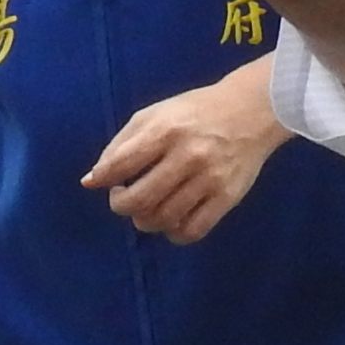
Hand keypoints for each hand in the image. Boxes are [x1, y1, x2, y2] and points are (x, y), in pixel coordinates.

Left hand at [82, 69, 281, 243]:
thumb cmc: (194, 112)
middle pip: (139, 200)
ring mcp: (209, 179)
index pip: (120, 164)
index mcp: (165, 130)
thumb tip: (92, 180)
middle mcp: (187, 155)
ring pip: (163, 219)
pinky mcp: (227, 197)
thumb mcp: (154, 114)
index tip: (101, 182)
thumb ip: (121, 144)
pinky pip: (192, 231)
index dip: (103, 180)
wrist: (252, 110)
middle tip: (123, 198)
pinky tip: (171, 221)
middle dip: (120, 205)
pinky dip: (173, 233)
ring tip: (146, 209)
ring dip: (145, 221)